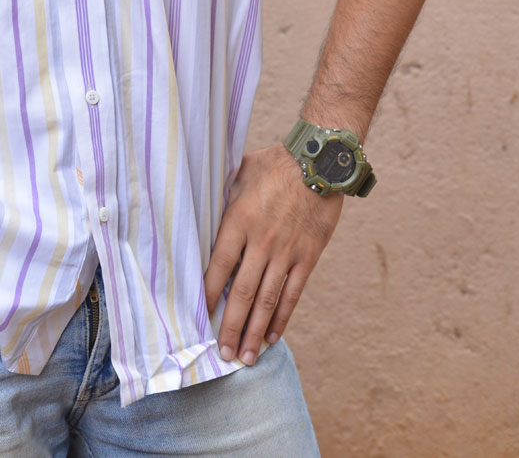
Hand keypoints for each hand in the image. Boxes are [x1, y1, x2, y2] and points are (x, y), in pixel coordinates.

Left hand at [203, 144, 341, 364]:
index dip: (208, 293)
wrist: (319, 162)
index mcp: (239, 219)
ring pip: (268, 300)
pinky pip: (293, 294)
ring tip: (244, 357)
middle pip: (243, 292)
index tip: (199, 315)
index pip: (219, 265)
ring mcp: (286, 252)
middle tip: (222, 353)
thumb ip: (221, 193)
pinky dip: (282, 318)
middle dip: (229, 325)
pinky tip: (271, 336)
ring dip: (254, 331)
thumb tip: (199, 201)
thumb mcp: (240, 172)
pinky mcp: (308, 257)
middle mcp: (261, 241)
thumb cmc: (275, 164)